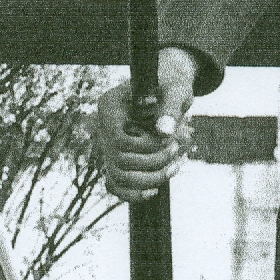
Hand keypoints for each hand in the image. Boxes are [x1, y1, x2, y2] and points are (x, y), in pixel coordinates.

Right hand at [95, 47, 197, 201]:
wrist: (167, 90)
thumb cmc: (170, 86)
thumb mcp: (176, 90)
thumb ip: (171, 108)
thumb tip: (164, 132)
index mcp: (109, 105)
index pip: (118, 139)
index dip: (146, 146)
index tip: (169, 139)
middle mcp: (101, 127)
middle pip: (119, 161)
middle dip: (154, 161)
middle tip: (178, 149)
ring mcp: (106, 145)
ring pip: (118, 177)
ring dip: (150, 179)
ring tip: (175, 166)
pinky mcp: (114, 160)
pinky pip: (115, 186)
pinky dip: (134, 193)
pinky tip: (155, 190)